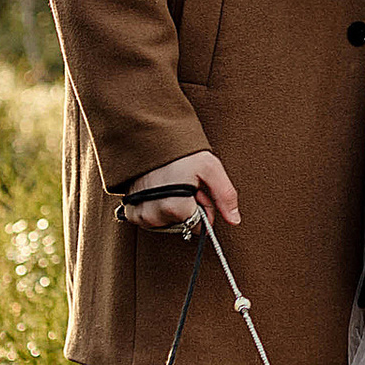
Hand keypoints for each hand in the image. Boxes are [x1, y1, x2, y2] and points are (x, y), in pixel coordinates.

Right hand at [115, 150, 240, 232]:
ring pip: (167, 223)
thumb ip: (224, 196)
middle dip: (188, 207)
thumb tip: (234, 219)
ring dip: (172, 207)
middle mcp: (154, 216)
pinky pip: (149, 221)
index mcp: (175, 209)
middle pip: (182, 225)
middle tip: (185, 184)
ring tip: (170, 184)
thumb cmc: (177, 151)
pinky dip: (155, 208)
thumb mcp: (209, 168)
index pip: (198, 226)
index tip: (197, 190)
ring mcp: (140, 216)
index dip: (203, 207)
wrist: (147, 138)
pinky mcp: (130, 212)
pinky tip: (157, 191)